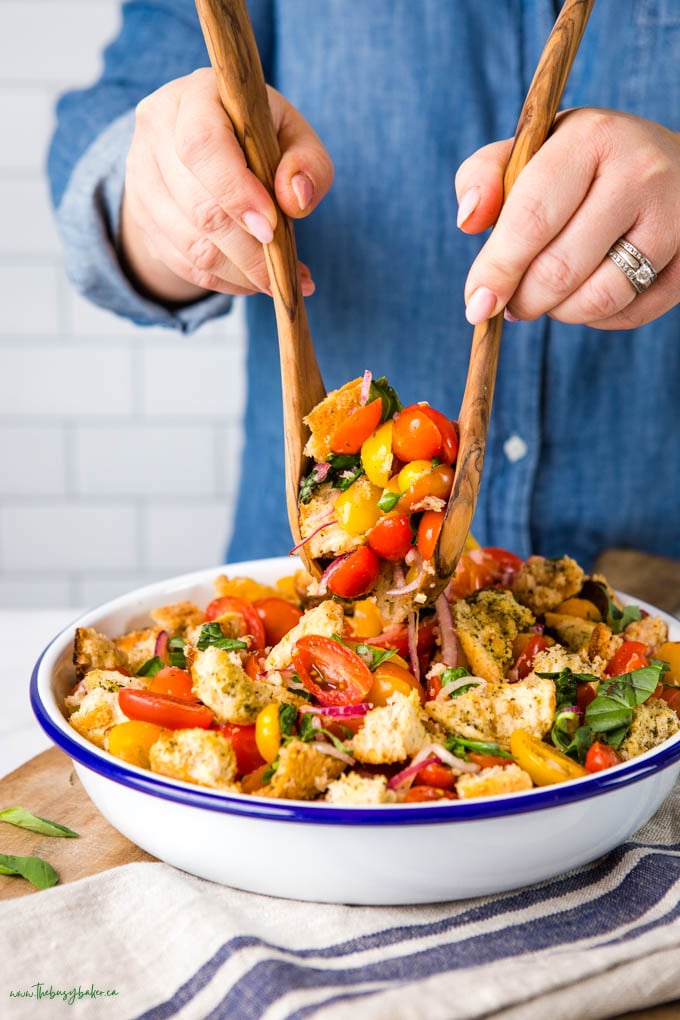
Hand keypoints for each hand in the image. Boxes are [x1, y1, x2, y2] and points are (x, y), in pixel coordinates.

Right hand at [120, 68, 333, 303]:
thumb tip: (295, 199)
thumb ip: (308, 163)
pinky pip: (184, 264)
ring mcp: (142, 177)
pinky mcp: (143, 217)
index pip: (202, 145)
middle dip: (248, 250)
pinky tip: (254, 283)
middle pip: (198, 206)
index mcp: (195, 95)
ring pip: (191, 244)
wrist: (209, 149)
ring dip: (240, 273)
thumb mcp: (293, 136)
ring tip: (277, 282)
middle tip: (284, 272)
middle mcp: (157, 131)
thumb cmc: (258, 136)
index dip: (237, 192)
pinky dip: (224, 282)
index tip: (271, 227)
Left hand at [455, 108, 679, 328]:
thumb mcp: (533, 150)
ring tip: (546, 296)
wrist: (671, 165)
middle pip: (560, 269)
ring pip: (596, 299)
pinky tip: (584, 295)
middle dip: (523, 299)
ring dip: (557, 312)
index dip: (498, 269)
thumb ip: (486, 175)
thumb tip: (468, 221)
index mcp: (591, 138)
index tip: (476, 303)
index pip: (532, 218)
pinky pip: (627, 315)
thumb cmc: (581, 164)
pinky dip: (594, 318)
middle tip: (510, 303)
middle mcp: (640, 174)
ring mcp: (673, 219)